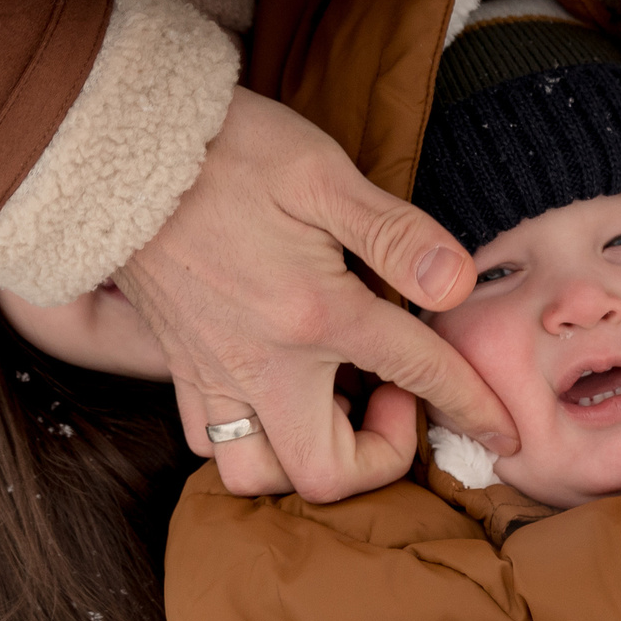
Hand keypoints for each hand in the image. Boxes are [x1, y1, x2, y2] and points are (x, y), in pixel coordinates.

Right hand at [114, 87, 518, 502]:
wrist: (114, 145)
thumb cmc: (226, 151)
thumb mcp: (322, 174)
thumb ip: (396, 235)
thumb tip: (458, 284)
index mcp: (312, 315)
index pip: (418, 375)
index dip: (474, 407)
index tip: (505, 432)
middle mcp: (259, 362)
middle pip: (325, 473)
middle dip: (379, 458)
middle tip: (395, 393)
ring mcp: (211, 371)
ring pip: (258, 474)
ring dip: (309, 461)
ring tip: (337, 403)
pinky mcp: (178, 363)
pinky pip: (211, 441)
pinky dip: (254, 442)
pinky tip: (282, 395)